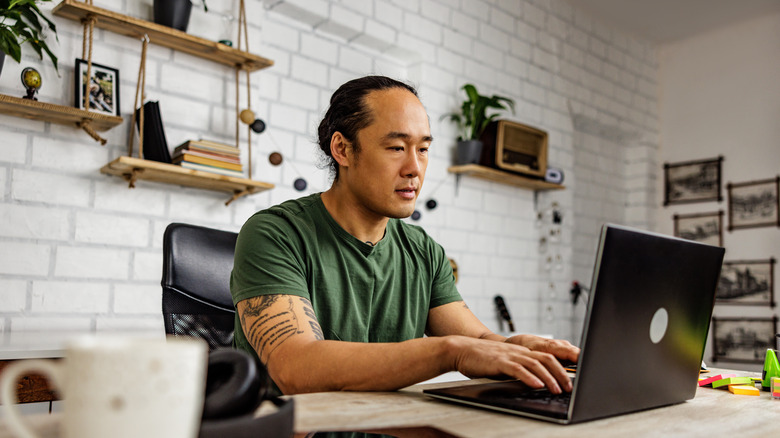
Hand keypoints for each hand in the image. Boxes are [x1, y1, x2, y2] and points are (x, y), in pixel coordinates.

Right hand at [447, 336, 572, 393]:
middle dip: (561, 373)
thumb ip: (518, 369)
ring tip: (557, 389)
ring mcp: (509, 355)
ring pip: (535, 364)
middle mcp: (518, 351)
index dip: (561, 367)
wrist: (460, 350)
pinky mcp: (499, 362)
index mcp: (521, 351)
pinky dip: (529, 377)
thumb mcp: (504, 363)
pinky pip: (518, 369)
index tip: (571, 379)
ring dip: (549, 377)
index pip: (546, 357)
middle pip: (546, 359)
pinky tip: (537, 385)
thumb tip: (533, 382)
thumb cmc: (480, 359)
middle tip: (569, 387)